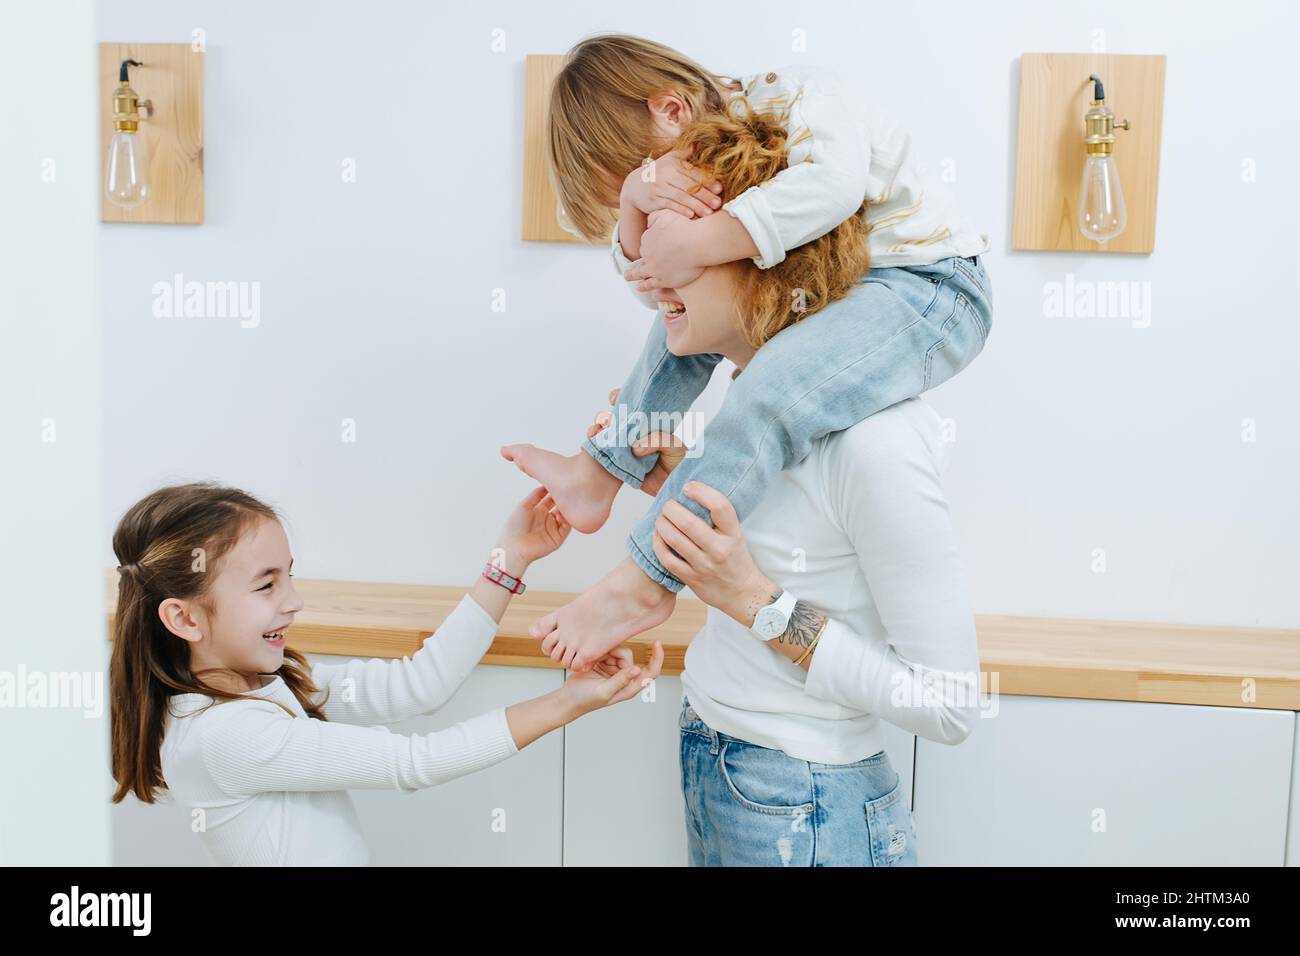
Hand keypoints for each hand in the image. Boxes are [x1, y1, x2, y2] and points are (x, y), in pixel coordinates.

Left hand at [496, 486, 571, 567]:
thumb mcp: (523, 506)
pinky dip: (568, 520)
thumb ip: (535, 495)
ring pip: (564, 516)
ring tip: (568, 501)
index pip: (551, 500)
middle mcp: (546, 519)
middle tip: (568, 491)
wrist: (513, 546)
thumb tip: (545, 485)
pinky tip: (565, 513)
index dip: (555, 492)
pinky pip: (566, 528)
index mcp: (538, 511)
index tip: (560, 483)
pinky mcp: (557, 538)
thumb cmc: (514, 526)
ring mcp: (552, 529)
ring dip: (567, 509)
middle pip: (559, 507)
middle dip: (563, 500)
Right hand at [561, 641, 664, 714]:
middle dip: (615, 654)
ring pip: (617, 651)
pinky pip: (607, 650)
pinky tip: (590, 662)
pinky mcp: (605, 663)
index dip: (657, 658)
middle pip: (629, 656)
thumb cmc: (585, 700)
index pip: (651, 672)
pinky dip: (599, 654)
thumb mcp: (604, 691)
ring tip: (593, 664)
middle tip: (600, 661)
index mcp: (629, 688)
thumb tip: (637, 669)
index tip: (656, 643)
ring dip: (604, 654)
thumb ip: (620, 680)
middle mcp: (625, 678)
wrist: (568, 698)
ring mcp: (615, 670)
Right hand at [586, 387, 688, 496]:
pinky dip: (596, 447)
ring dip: (597, 429)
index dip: (620, 398)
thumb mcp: (675, 445)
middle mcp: (633, 435)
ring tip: (598, 430)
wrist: (677, 485)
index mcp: (646, 425)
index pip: (631, 408)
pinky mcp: (619, 465)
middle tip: (606, 419)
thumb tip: (635, 447)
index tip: (613, 398)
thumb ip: (657, 441)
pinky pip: (604, 455)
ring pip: (605, 435)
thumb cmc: (680, 462)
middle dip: (605, 416)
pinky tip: (595, 443)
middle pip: (613, 420)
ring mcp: (624, 449)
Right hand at [620, 146, 722, 219]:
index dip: (707, 181)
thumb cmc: (659, 173)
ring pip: (680, 197)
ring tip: (708, 213)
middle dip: (704, 195)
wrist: (634, 186)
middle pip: (689, 186)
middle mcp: (665, 174)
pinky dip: (680, 210)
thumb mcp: (670, 159)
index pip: (693, 173)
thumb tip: (700, 143)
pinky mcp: (653, 200)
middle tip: (717, 203)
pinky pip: (669, 205)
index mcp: (673, 164)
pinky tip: (691, 215)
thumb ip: (685, 154)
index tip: (719, 189)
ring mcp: (658, 188)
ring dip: (696, 205)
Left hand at [624, 208, 705, 292]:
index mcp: (648, 239)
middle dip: (642, 257)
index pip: (646, 241)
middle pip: (644, 256)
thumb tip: (647, 223)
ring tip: (627, 277)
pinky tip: (639, 287)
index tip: (655, 243)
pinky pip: (650, 284)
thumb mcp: (666, 214)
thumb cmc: (686, 227)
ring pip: (640, 272)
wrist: (698, 243)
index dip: (651, 242)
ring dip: (632, 274)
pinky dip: (644, 286)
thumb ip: (654, 217)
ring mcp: (655, 269)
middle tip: (636, 257)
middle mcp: (648, 254)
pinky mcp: (665, 280)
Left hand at [650, 481, 773, 625]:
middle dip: (671, 508)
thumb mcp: (735, 535)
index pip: (719, 506)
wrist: (742, 593)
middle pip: (688, 523)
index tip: (689, 487)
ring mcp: (704, 566)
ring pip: (674, 539)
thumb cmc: (736, 559)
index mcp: (733, 534)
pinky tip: (658, 535)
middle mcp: (719, 550)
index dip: (701, 492)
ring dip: (662, 523)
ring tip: (661, 518)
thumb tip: (692, 493)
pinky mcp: (691, 578)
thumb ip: (718, 519)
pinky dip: (658, 543)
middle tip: (668, 504)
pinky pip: (667, 558)